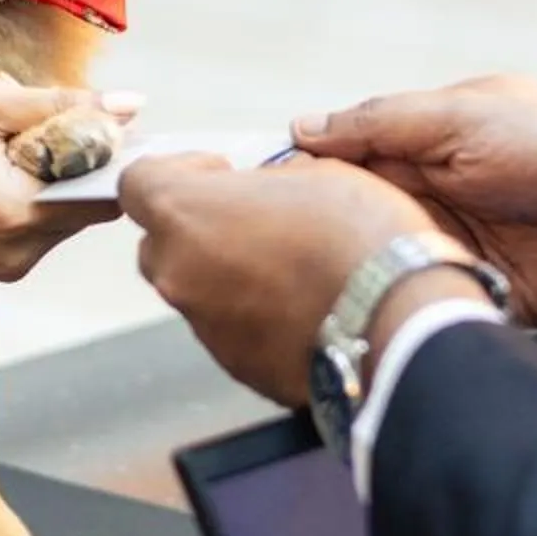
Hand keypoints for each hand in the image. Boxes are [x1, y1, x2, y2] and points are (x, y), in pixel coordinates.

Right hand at [0, 80, 130, 284]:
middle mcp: (24, 251)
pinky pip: (41, 219)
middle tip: (30, 118)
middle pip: (90, 198)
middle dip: (75, 152)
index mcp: (20, 213)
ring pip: (67, 207)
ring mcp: (13, 264)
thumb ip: (60, 103)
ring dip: (51, 167)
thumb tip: (132, 106)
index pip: (108, 185)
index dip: (113, 148)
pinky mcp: (2, 263)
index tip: (98, 116)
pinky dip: (31, 186)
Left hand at [120, 153, 439, 404]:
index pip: (138, 183)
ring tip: (287, 261)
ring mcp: (203, 325)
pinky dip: (251, 311)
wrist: (398, 325)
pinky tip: (299, 300)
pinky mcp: (234, 364)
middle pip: (161, 239)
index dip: (178, 171)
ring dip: (226, 269)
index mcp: (184, 214)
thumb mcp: (316, 172)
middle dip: (198, 224)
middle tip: (252, 215)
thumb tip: (265, 187)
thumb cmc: (359, 240)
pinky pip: (228, 326)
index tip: (217, 172)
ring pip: (195, 286)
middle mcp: (177, 273)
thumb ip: (264, 179)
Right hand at [293, 75, 536, 329]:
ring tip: (307, 283)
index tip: (255, 193)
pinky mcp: (470, 295)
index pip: (340, 162)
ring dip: (353, 275)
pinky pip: (419, 306)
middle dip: (316, 232)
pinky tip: (365, 312)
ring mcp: (448, 249)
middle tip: (270, 247)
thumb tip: (303, 128)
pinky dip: (396, 309)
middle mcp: (429, 198)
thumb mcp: (461, 117)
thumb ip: (380, 123)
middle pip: (349, 219)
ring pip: (376, 267)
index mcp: (422, 147)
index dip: (298, 177)